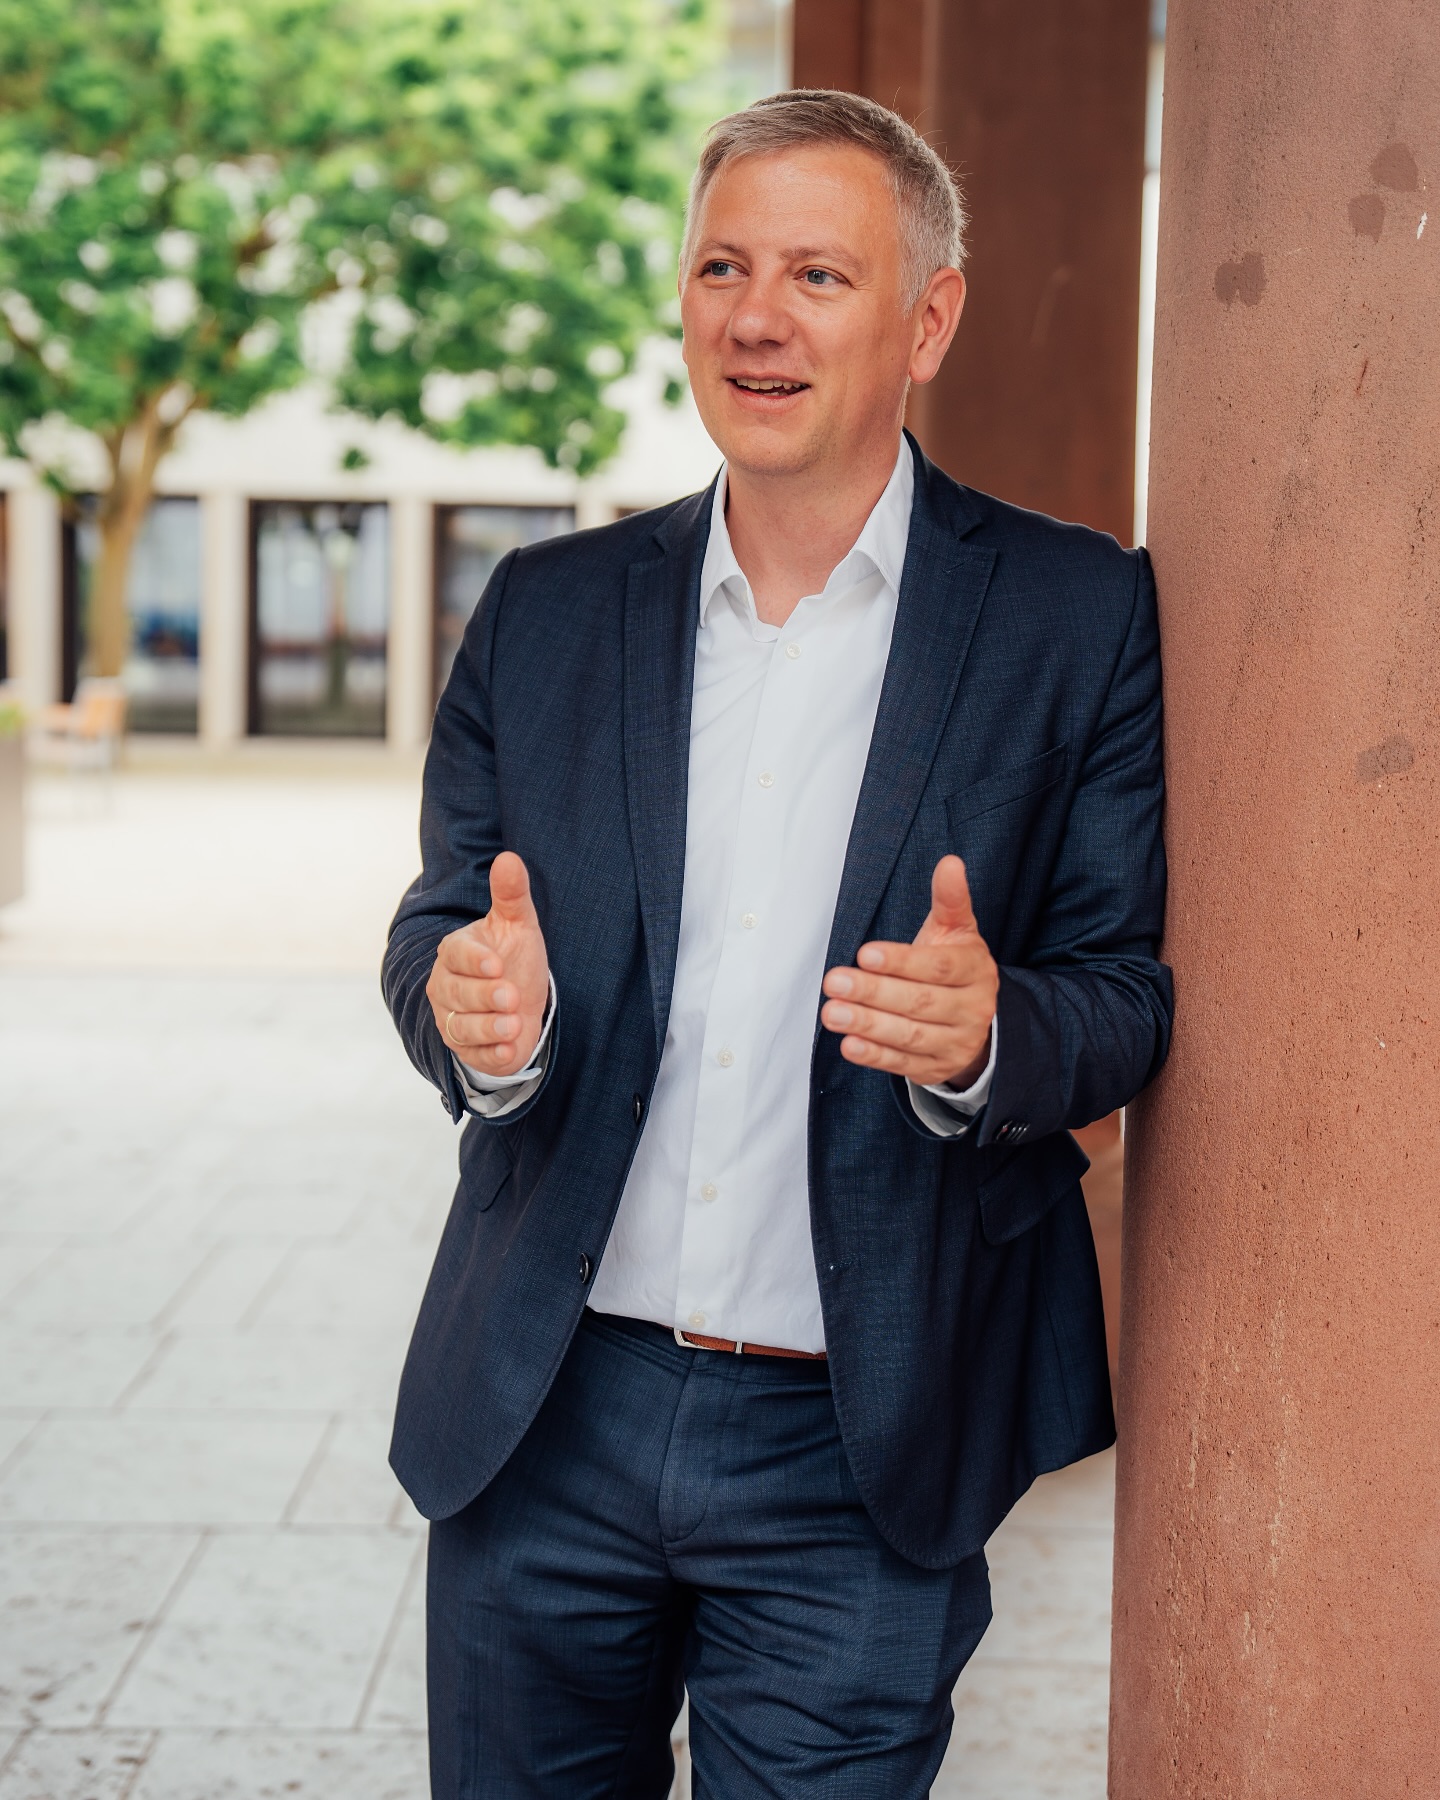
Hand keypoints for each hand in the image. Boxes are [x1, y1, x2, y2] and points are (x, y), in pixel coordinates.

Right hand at [427, 851, 549, 1075]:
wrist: (520, 1002)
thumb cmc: (514, 956)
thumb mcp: (517, 924)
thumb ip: (511, 894)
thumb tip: (509, 857)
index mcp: (455, 951)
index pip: (456, 954)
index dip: (474, 960)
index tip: (496, 963)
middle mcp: (446, 985)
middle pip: (456, 993)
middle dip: (483, 996)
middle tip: (511, 997)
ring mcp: (452, 1018)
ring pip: (461, 1026)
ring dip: (488, 1028)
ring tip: (513, 1024)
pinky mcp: (465, 1047)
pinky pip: (473, 1054)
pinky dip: (491, 1054)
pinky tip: (510, 1049)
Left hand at [821, 855, 997, 1088]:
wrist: (980, 1021)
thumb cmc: (956, 967)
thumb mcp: (957, 931)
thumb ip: (950, 900)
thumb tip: (950, 862)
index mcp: (976, 970)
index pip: (939, 967)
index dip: (902, 961)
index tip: (865, 953)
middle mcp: (972, 1008)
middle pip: (921, 1002)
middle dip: (874, 992)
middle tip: (834, 982)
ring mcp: (956, 1042)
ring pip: (910, 1035)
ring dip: (868, 1024)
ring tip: (832, 1012)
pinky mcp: (937, 1068)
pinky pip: (904, 1063)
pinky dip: (875, 1055)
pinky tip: (849, 1044)